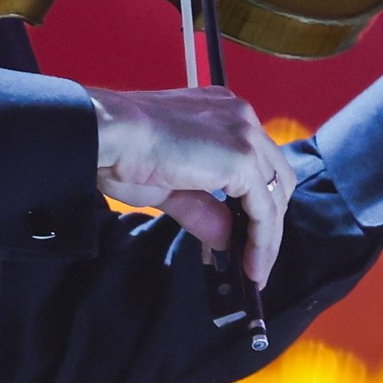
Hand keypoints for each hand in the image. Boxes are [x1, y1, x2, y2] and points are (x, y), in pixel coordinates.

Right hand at [84, 85, 294, 285]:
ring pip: (275, 195)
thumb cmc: (120, 152)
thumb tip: (226, 237)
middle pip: (275, 176)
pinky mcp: (242, 159)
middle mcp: (239, 115)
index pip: (256, 161)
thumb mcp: (169, 187)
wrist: (106, 135)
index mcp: (220, 113)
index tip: (246, 237)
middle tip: (253, 257)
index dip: (255, 202)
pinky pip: (265, 210)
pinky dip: (262, 241)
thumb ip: (203, 208)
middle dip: (267, 220)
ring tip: (254, 269)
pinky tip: (252, 264)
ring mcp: (244, 135)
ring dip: (267, 236)